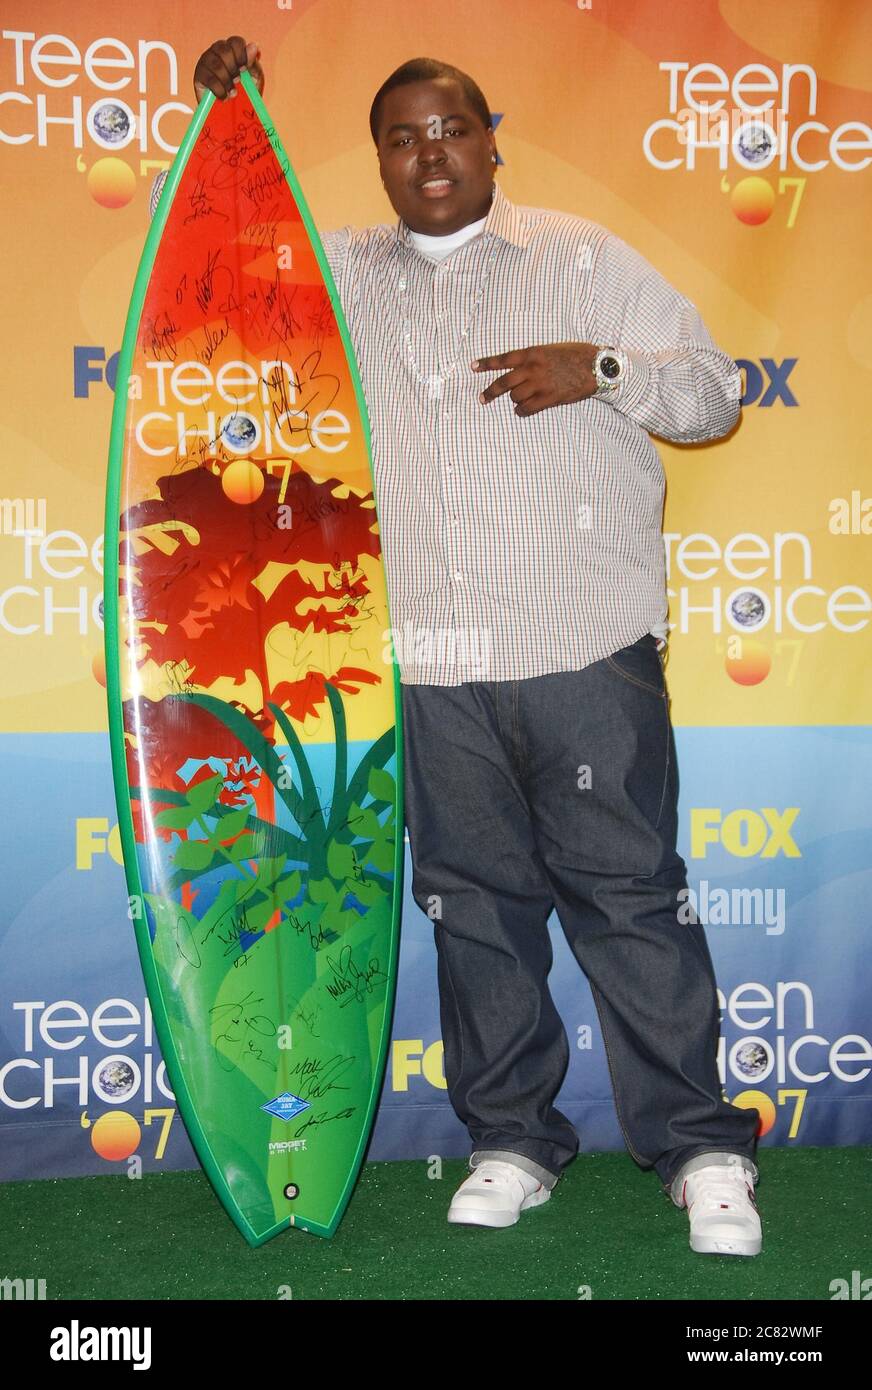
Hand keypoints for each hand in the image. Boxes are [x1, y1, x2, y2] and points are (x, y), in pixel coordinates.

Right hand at [193, 36, 263, 102]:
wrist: (232, 113)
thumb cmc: (245, 93)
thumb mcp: (254, 79)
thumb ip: (253, 63)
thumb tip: (253, 46)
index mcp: (231, 49)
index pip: (235, 42)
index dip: (241, 55)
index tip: (244, 69)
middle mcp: (217, 51)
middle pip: (224, 50)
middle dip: (233, 68)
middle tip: (237, 81)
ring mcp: (206, 62)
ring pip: (216, 64)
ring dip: (227, 80)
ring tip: (233, 92)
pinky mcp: (199, 76)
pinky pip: (209, 78)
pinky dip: (219, 90)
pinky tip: (224, 97)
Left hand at [471, 342, 598, 416]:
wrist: (595, 365)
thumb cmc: (574, 355)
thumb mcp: (550, 350)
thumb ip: (532, 359)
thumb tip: (518, 370)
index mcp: (532, 353)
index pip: (503, 358)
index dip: (486, 363)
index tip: (473, 367)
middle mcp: (532, 368)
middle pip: (503, 382)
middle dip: (490, 392)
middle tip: (482, 399)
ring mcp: (540, 384)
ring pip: (515, 397)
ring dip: (516, 400)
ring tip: (523, 399)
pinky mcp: (549, 398)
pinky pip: (527, 409)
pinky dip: (522, 411)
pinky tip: (524, 409)